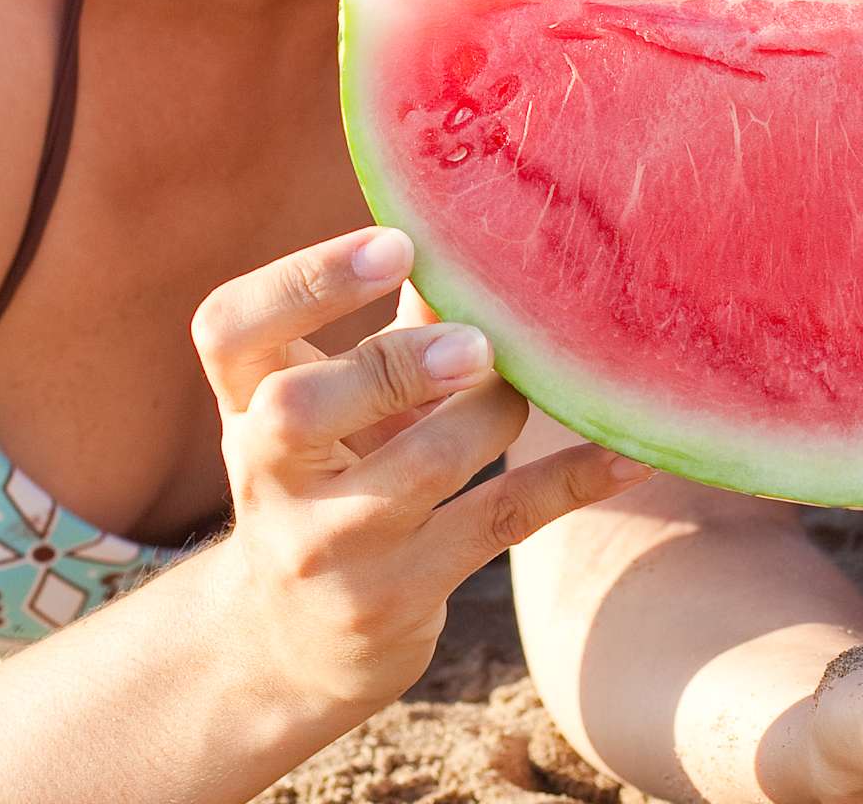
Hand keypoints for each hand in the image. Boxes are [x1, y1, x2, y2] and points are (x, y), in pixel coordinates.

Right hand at [191, 227, 653, 711]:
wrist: (288, 644)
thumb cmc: (329, 482)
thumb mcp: (337, 406)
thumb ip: (400, 322)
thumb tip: (482, 219)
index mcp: (243, 405)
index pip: (229, 330)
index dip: (304, 281)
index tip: (395, 242)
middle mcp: (268, 476)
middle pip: (298, 408)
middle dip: (393, 365)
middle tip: (476, 340)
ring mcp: (328, 545)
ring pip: (416, 471)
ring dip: (494, 414)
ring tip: (536, 383)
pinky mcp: (397, 594)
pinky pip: (497, 522)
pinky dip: (573, 482)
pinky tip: (632, 454)